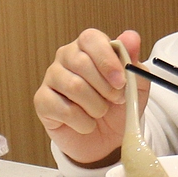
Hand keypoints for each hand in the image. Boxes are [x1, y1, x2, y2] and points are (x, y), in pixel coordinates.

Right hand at [34, 28, 146, 167]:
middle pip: (81, 63)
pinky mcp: (42, 101)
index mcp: (88, 47)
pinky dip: (82, 122)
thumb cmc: (117, 108)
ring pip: (74, 87)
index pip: (91, 39)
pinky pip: (63, 109)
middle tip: (116, 100)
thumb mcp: (135, 86)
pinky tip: (86, 123)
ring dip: (96, 106)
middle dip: (105, 87)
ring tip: (100, 112)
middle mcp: (66, 57)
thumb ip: (133, 62)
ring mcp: (51, 78)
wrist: (106, 139)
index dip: (107, 60)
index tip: (121, 82)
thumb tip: (131, 37)